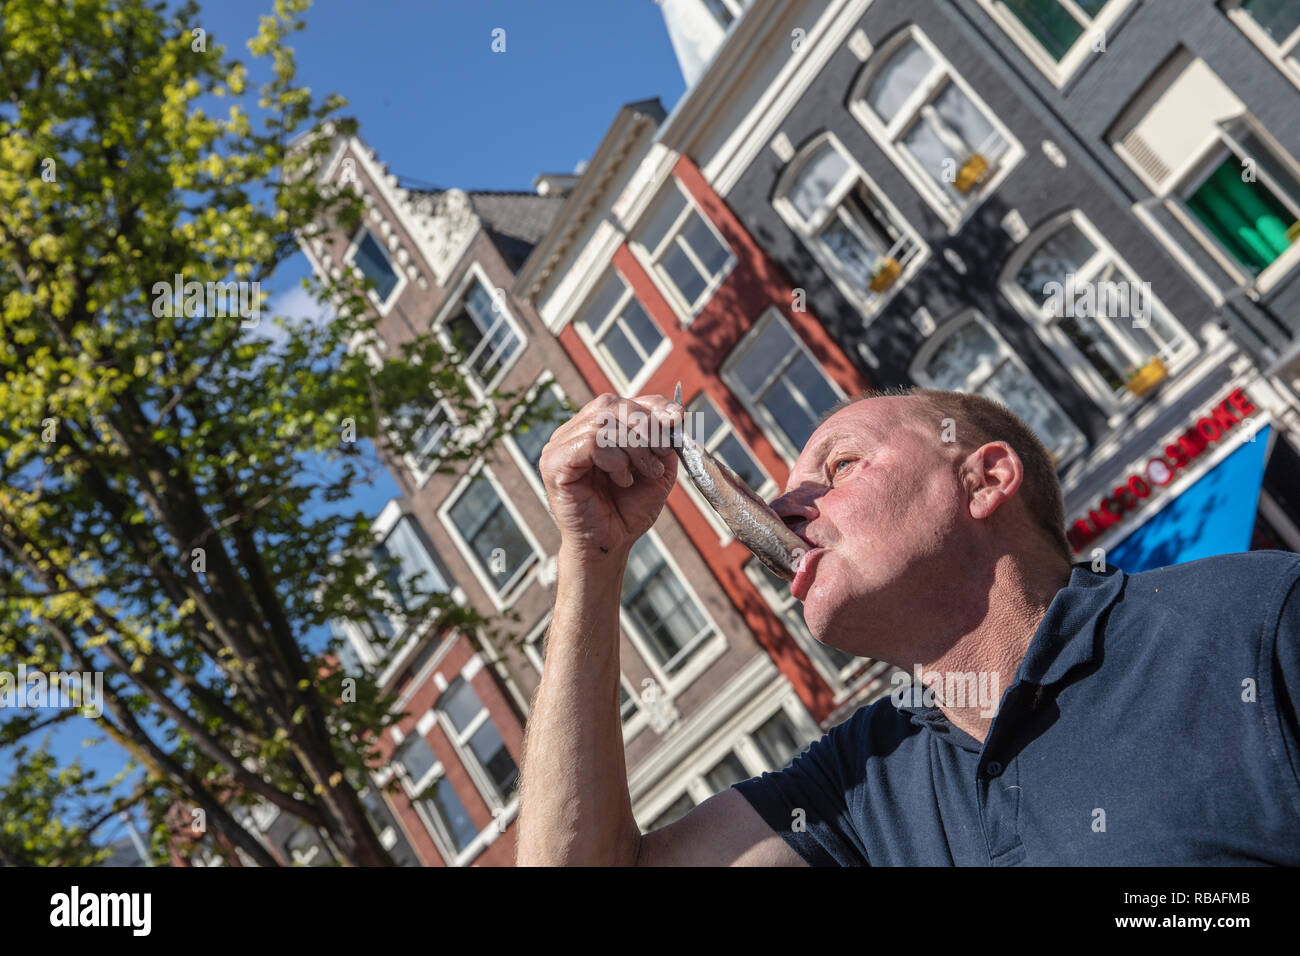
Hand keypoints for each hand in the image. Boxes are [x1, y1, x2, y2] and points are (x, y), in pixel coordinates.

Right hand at [539, 392, 681, 561]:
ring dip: (634, 448)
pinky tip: (622, 479)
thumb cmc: (628, 510)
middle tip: (659, 458)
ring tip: (642, 474)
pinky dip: (616, 460)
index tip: (677, 419)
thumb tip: (673, 415)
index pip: (622, 400)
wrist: (611, 544)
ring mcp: (560, 445)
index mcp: (596, 429)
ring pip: (604, 423)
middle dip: (646, 428)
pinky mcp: (554, 463)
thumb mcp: (656, 469)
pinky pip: (591, 443)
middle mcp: (574, 432)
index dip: (653, 405)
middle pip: (612, 405)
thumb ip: (662, 440)